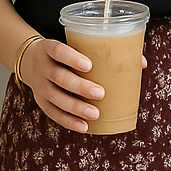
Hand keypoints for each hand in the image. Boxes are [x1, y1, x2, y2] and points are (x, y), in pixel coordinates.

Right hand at [18, 37, 147, 131]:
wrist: (29, 60)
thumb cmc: (63, 53)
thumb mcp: (74, 45)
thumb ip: (103, 51)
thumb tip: (140, 62)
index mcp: (49, 48)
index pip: (58, 51)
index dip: (71, 58)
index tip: (89, 65)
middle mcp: (42, 67)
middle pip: (58, 77)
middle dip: (79, 86)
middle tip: (100, 93)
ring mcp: (39, 86)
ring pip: (55, 98)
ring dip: (75, 107)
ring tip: (95, 113)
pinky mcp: (41, 101)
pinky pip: (54, 114)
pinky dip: (69, 121)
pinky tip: (84, 126)